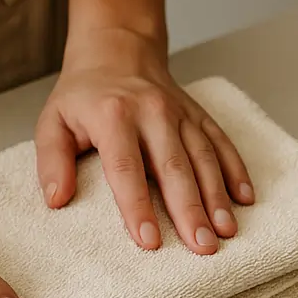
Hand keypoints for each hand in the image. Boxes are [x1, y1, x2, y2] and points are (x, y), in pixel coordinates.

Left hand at [34, 27, 253, 253]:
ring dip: (216, 197)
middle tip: (201, 247)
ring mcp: (180, 114)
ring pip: (203, 158)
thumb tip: (57, 200)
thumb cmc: (84, 96)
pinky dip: (236, 171)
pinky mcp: (199, 115)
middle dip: (190, 210)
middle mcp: (152, 112)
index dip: (138, 206)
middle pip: (174, 167)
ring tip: (225, 231)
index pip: (126, 168)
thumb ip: (52, 161)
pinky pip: (221, 143)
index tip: (149, 241)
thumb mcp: (53, 121)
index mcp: (113, 115)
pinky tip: (244, 199)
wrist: (117, 50)